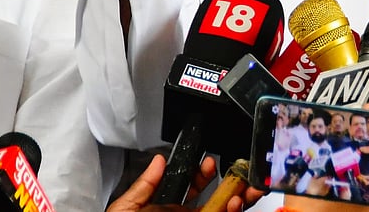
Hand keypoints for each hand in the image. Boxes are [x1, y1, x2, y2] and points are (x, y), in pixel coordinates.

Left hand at [106, 154, 252, 211]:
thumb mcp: (127, 208)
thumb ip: (145, 185)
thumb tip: (159, 161)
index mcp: (168, 211)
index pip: (194, 190)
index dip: (204, 175)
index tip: (209, 163)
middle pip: (217, 200)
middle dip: (232, 184)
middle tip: (239, 174)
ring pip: (226, 210)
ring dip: (238, 199)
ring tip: (241, 190)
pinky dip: (233, 211)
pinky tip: (233, 204)